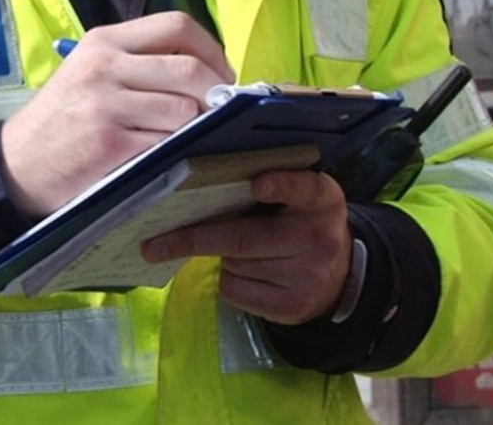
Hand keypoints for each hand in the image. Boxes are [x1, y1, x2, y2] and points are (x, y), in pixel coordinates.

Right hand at [0, 12, 234, 216]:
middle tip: (218, 111)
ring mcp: (105, 105)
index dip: (211, 50)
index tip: (220, 74)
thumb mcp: (89, 74)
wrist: (17, 165)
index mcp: (103, 42)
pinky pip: (167, 142)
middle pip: (189, 68)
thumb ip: (138, 64)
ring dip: (196, 127)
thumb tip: (203, 72)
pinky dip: (177, 150)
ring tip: (187, 136)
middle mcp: (104, 67)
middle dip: (216, 93)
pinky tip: (168, 154)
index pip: (176, 25)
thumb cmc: (61, 121)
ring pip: (184, 110)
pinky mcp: (110, 144)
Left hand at [142, 171, 352, 324]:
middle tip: (154, 244)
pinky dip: (228, 281)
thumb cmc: (298, 223)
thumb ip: (266, 186)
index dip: (281, 186)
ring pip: (233, 265)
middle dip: (193, 239)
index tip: (257, 185)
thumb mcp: (297, 198)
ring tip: (241, 250)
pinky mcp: (291, 307)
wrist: (338, 277)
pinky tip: (248, 273)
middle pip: (243, 238)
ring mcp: (307, 277)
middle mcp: (319, 238)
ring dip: (221, 257)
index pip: (304, 188)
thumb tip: (195, 190)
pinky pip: (235, 291)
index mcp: (320, 200)